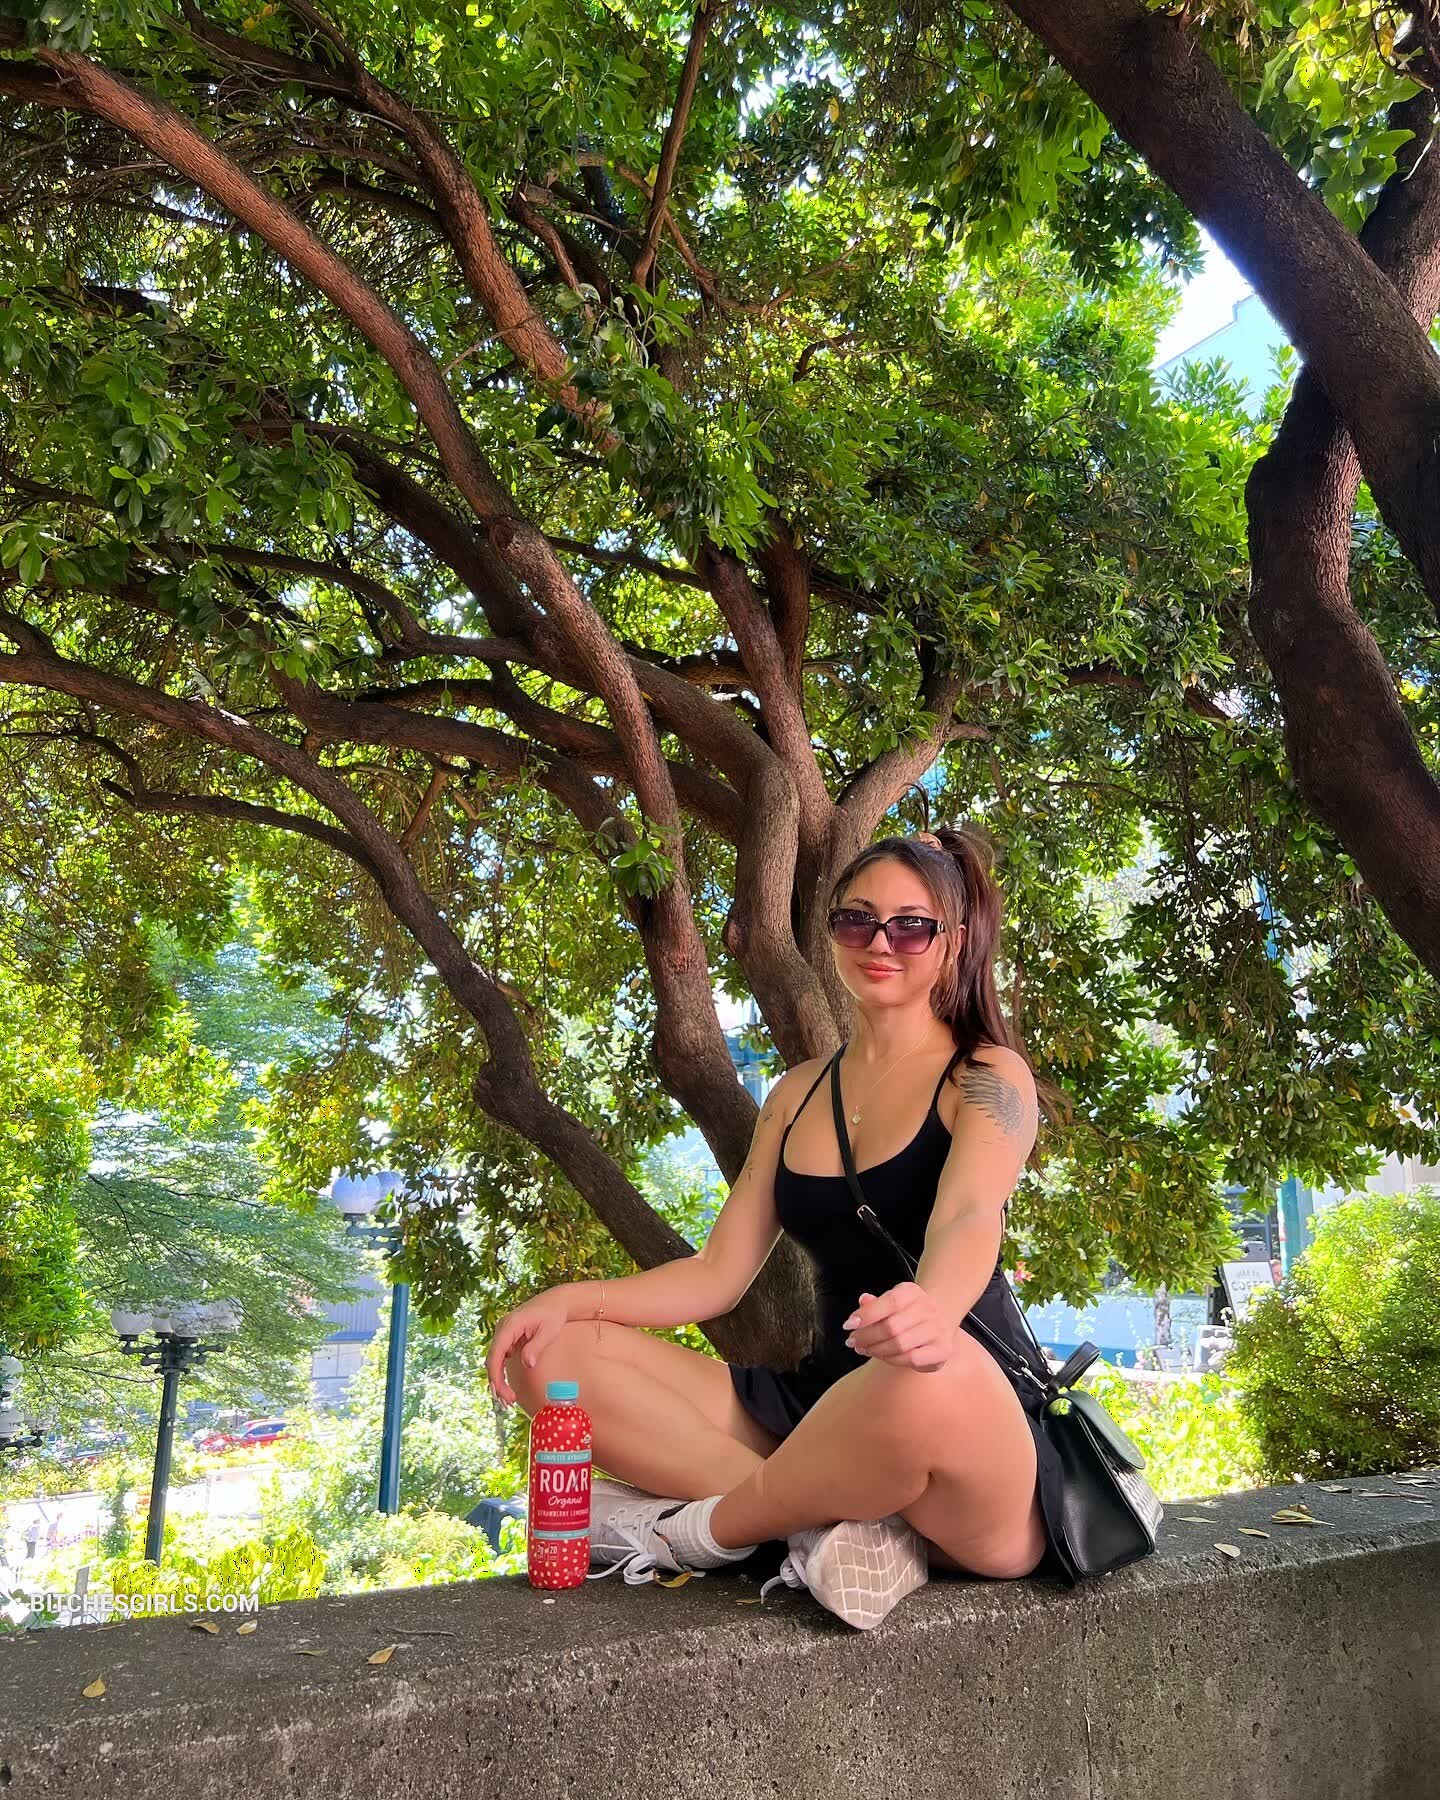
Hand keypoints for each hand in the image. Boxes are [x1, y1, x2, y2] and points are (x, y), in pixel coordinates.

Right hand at [485, 1288, 571, 1404]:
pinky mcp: (507, 1337)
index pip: (496, 1353)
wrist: (556, 1301)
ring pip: (494, 1359)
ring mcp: (503, 1332)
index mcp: (510, 1324)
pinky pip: (500, 1356)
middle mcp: (502, 1327)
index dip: (495, 1375)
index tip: (501, 1392)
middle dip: (497, 1382)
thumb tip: (527, 1364)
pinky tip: (507, 1386)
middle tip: (508, 1401)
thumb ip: (536, 1347)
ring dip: (498, 1379)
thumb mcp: (548, 1331)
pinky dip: (501, 1371)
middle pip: (492, 1359)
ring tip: (508, 1398)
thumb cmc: (553, 1314)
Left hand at [842, 1283, 956, 1373]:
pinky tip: (882, 1356)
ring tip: (863, 1349)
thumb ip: (875, 1304)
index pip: (890, 1301)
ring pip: (900, 1344)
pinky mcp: (942, 1350)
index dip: (867, 1314)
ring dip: (876, 1350)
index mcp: (913, 1292)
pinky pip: (911, 1358)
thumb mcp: (890, 1302)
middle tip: (852, 1341)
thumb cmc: (906, 1313)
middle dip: (866, 1336)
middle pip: (892, 1326)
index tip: (848, 1325)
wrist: (937, 1321)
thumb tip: (863, 1300)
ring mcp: (937, 1330)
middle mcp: (928, 1309)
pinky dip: (892, 1359)